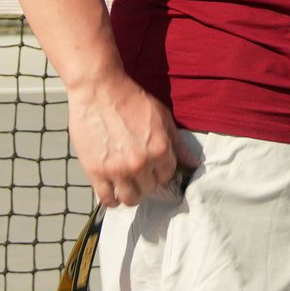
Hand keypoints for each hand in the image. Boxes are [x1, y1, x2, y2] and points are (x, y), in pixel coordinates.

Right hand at [65, 70, 191, 206]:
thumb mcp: (162, 116)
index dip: (161, 170)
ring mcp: (117, 170)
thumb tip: (193, 163)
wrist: (100, 90)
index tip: (153, 166)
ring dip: (131, 194)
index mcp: (160, 149)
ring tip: (127, 184)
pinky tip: (112, 191)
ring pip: (130, 199)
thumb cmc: (132, 99)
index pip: (167, 175)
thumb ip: (177, 143)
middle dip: (146, 181)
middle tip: (139, 172)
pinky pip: (107, 199)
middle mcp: (141, 163)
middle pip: (149, 188)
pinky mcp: (96, 172)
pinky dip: (111, 200)